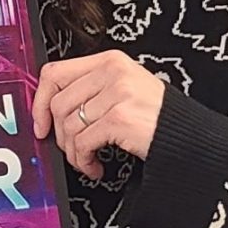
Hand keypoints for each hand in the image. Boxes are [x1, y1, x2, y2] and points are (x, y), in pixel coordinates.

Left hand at [32, 50, 165, 180]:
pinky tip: (96, 166)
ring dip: (74, 152)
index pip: (55, 72)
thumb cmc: (156, 116)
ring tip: (88, 160)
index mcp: (110, 61)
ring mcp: (117, 94)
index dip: (40, 101)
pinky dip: (84, 161)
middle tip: (72, 149)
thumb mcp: (124, 88)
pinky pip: (83, 142)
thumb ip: (91, 90)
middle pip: (58, 103)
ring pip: (68, 126)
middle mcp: (112, 72)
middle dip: (60, 135)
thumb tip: (49, 109)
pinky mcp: (119, 118)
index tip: (41, 123)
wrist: (187, 136)